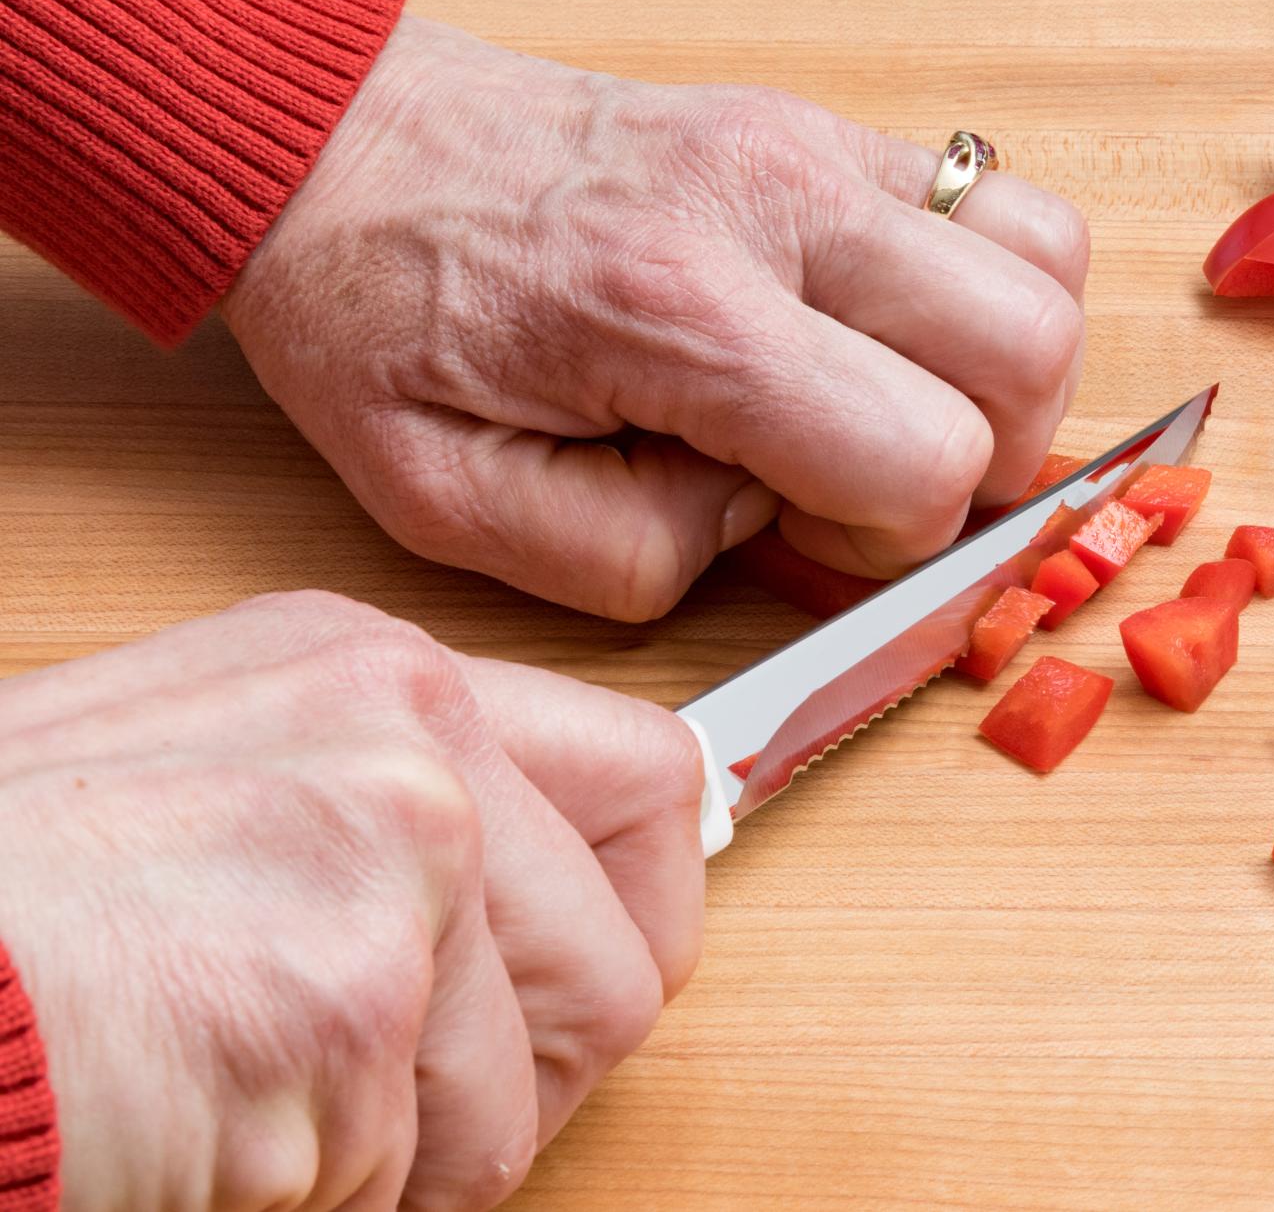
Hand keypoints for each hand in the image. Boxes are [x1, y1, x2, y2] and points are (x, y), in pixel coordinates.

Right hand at [0, 591, 703, 1208]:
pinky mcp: (341, 1011)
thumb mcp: (210, 773)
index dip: (646, 907)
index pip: (649, 779)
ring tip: (271, 1115)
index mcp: (375, 674)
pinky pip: (407, 1177)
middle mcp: (406, 742)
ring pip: (529, 1096)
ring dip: (410, 1158)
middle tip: (411, 1112)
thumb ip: (389, 804)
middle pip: (624, 962)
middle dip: (535, 1075)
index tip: (612, 975)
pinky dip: (321, 1200)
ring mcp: (389, 866)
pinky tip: (207, 1133)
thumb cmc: (4, 897)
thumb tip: (550, 887)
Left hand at [223, 16, 1088, 619]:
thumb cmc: (383, 316)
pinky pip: (1005, 204)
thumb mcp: (454, 499)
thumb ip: (636, 557)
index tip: (802, 536)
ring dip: (1008, 375)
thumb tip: (778, 526)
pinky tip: (893, 344)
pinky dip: (995, 294)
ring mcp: (815, 145)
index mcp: (676, 307)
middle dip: (980, 461)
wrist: (341, 148)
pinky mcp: (826, 127)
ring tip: (893, 411)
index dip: (887, 540)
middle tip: (863, 483)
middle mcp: (775, 201)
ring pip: (1049, 264)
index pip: (917, 454)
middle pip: (1026, 350)